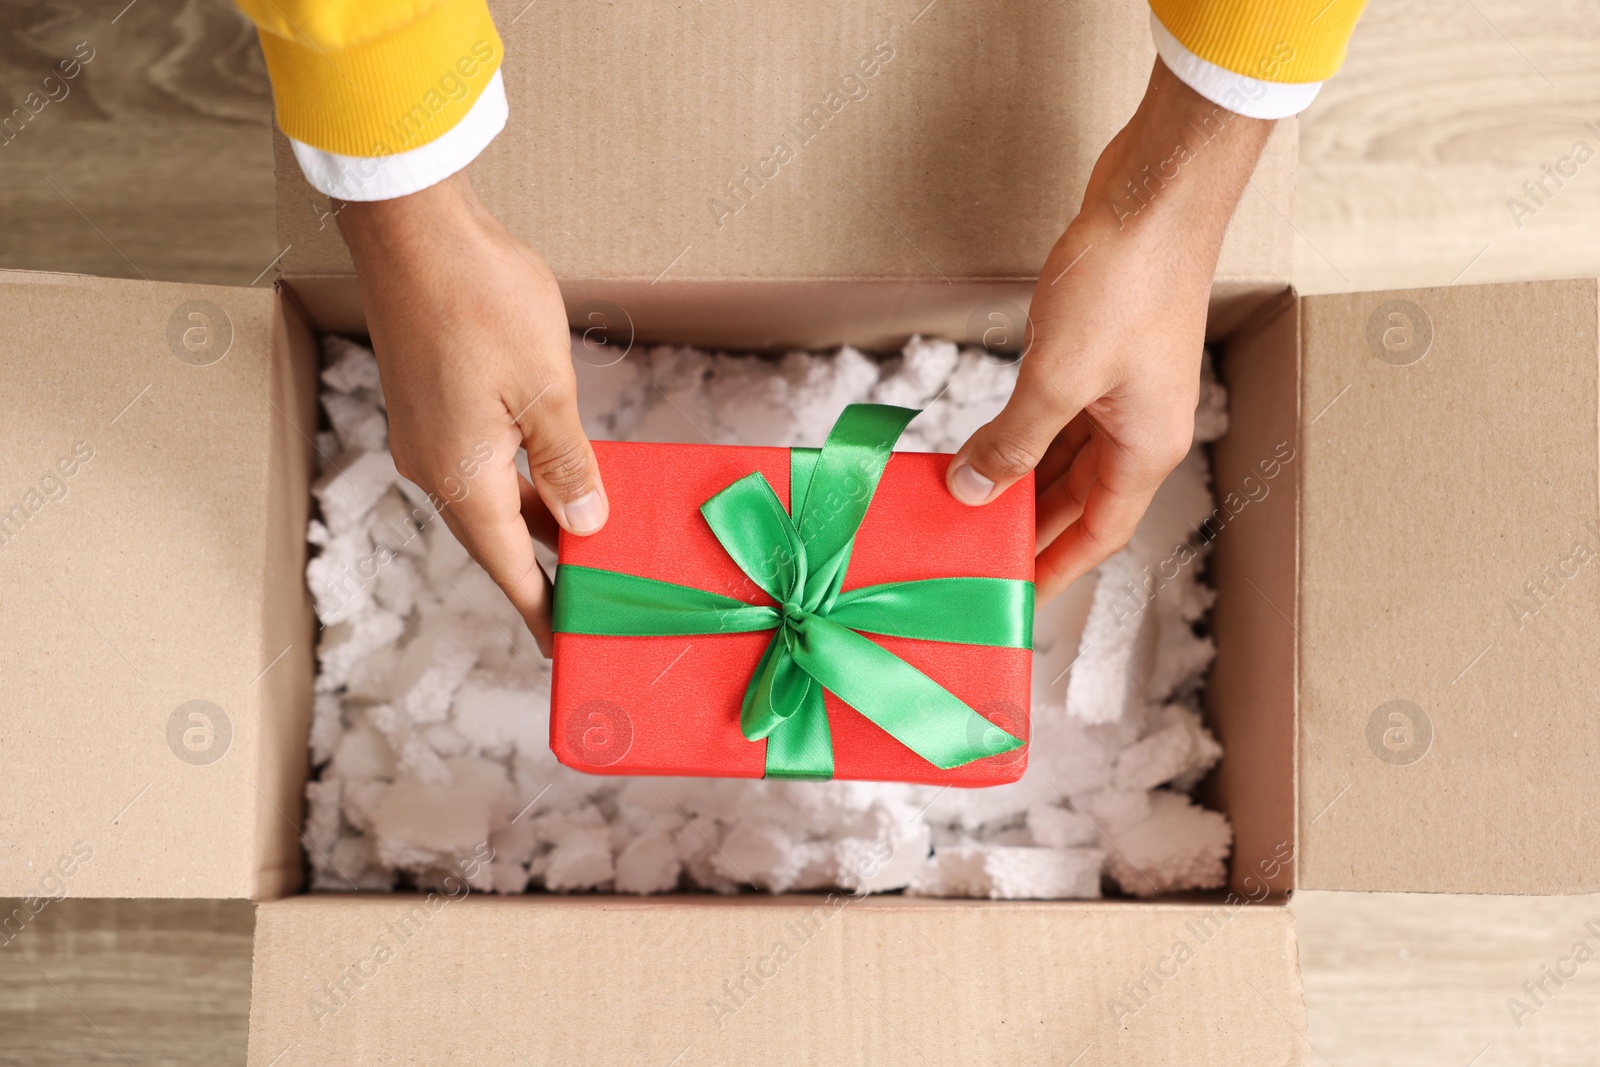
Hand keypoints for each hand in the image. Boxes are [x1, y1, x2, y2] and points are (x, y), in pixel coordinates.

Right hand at [337, 172, 605, 653]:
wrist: (412, 228)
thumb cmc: (480, 300)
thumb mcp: (546, 390)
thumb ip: (567, 464)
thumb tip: (585, 523)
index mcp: (461, 478)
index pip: (509, 568)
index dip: (542, 609)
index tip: (567, 648)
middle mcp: (433, 467)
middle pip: (497, 539)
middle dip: (545, 568)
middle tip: (593, 597)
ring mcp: (426, 435)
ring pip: (488, 498)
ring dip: (535, 520)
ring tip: (587, 540)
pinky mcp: (429, 404)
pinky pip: (479, 463)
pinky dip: (518, 480)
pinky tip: (555, 475)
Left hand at [946, 59, 1273, 601]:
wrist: (1154, 193)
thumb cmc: (1125, 281)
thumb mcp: (1056, 377)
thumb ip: (1014, 441)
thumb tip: (974, 490)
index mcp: (1145, 448)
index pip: (1096, 534)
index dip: (1055, 570)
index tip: (1015, 600)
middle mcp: (1139, 428)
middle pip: (1076, 500)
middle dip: (1025, 526)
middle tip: (969, 552)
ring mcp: (1120, 391)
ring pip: (1062, 458)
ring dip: (1017, 479)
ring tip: (963, 506)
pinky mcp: (1099, 355)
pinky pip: (1055, 417)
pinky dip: (1020, 435)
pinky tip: (980, 445)